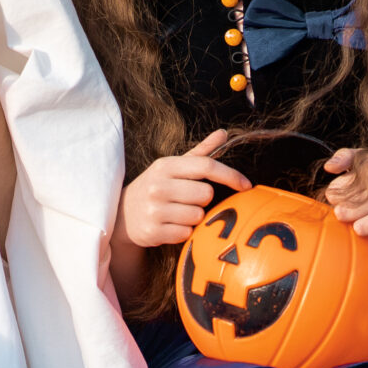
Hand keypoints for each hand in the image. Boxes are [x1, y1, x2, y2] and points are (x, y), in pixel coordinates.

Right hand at [120, 129, 253, 250]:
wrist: (121, 215)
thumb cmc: (155, 187)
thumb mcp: (172, 167)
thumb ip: (200, 152)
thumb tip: (224, 133)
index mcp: (165, 166)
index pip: (206, 166)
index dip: (230, 175)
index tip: (247, 185)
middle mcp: (158, 186)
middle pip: (206, 194)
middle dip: (203, 199)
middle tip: (187, 199)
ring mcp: (154, 209)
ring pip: (198, 215)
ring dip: (193, 217)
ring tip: (177, 213)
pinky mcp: (153, 231)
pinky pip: (187, 233)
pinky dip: (183, 232)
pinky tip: (170, 225)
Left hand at [323, 149, 367, 247]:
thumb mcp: (366, 156)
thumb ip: (343, 157)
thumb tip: (329, 168)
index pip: (334, 195)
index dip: (336, 196)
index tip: (348, 193)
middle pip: (343, 214)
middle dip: (348, 211)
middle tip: (361, 205)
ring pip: (361, 230)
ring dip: (364, 225)